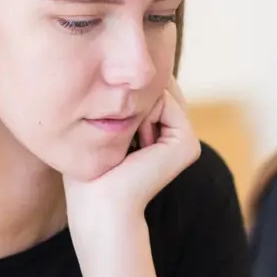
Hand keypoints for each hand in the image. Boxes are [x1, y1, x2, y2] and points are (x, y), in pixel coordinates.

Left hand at [64, 78, 199, 243]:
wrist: (98, 205)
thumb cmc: (89, 171)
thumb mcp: (100, 128)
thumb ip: (116, 101)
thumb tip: (122, 71)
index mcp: (160, 133)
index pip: (146, 90)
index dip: (122, 95)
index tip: (103, 127)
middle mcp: (176, 135)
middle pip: (155, 87)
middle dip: (130, 98)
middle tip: (115, 136)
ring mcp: (186, 139)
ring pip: (159, 90)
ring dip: (133, 106)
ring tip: (125, 143)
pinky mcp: (188, 144)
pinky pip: (165, 101)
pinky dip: (143, 111)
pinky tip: (134, 143)